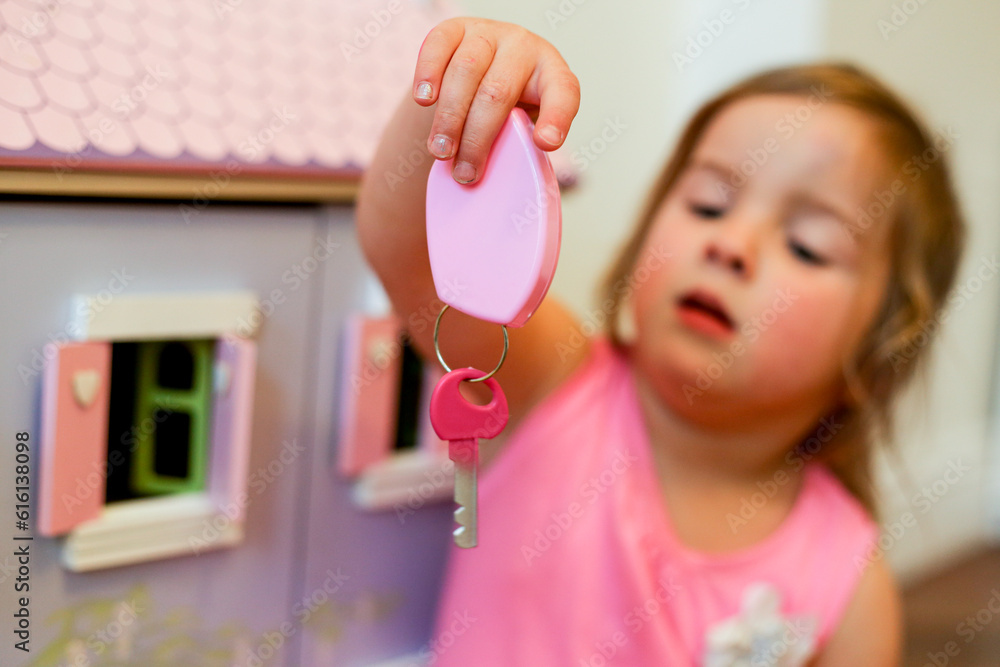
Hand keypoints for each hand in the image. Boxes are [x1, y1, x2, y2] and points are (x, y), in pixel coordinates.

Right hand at [412, 18, 580, 183]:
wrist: (481, 73)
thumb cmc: (508, 111)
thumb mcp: (524, 126)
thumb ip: (521, 144)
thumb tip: (504, 191)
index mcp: (552, 73)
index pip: (563, 92)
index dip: (556, 118)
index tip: (545, 144)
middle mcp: (523, 47)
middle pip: (498, 92)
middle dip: (478, 138)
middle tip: (465, 173)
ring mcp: (488, 34)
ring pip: (466, 72)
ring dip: (449, 117)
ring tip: (440, 151)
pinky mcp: (454, 29)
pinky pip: (438, 46)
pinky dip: (428, 75)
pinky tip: (424, 101)